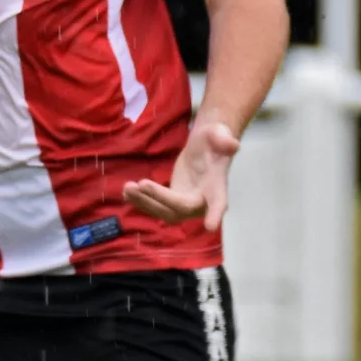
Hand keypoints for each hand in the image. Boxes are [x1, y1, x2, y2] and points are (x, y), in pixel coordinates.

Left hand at [121, 120, 239, 232]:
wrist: (206, 146)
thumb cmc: (215, 139)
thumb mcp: (219, 134)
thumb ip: (224, 140)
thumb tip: (233, 145)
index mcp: (217, 187)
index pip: (218, 203)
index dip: (214, 214)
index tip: (210, 226)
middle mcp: (202, 201)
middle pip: (180, 207)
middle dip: (160, 198)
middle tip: (140, 184)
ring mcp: (186, 203)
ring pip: (164, 211)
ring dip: (144, 202)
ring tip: (127, 188)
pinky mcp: (173, 200)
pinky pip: (156, 207)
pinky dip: (140, 201)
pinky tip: (126, 192)